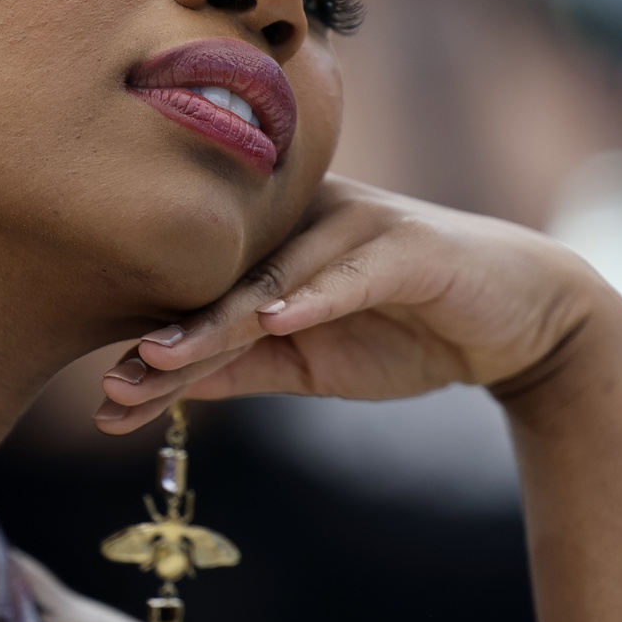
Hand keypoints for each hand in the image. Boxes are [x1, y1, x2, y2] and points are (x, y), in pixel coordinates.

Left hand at [95, 175, 621, 431]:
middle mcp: (308, 217)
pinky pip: (355, 271)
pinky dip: (317, 296)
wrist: (517, 324)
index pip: (203, 296)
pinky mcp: (412, 246)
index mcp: (276, 238)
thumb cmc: (406, 332)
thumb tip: (157, 386)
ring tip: (166, 360)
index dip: (152, 346)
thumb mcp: (309, 363)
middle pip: (225, 283)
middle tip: (115, 386)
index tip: (103, 404)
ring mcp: (360, 224)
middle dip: (169, 340)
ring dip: (221, 321)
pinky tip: (280, 321)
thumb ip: (241, 364)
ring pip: (276, 276)